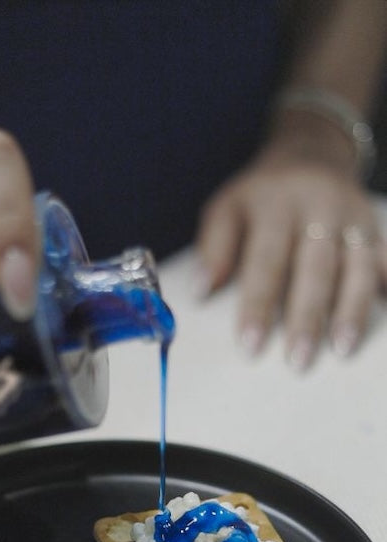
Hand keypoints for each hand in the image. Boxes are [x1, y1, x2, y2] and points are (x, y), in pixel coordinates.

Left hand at [197, 124, 385, 368]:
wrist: (311, 152)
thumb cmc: (261, 196)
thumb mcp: (228, 207)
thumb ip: (213, 247)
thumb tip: (200, 292)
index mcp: (276, 205)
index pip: (266, 261)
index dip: (257, 305)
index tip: (250, 346)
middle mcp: (319, 208)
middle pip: (314, 269)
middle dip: (306, 318)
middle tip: (297, 362)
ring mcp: (352, 219)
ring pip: (356, 268)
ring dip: (351, 311)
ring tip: (342, 350)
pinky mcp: (375, 228)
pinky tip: (386, 312)